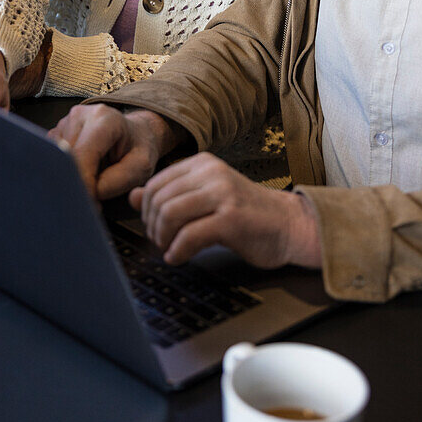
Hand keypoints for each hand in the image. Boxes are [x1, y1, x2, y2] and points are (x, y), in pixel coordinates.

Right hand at [49, 104, 182, 199]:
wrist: (136, 134)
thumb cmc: (138, 150)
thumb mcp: (142, 167)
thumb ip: (118, 180)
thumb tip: (90, 192)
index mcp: (104, 119)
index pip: (82, 155)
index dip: (84, 183)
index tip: (94, 203)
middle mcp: (80, 115)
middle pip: (65, 159)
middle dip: (76, 184)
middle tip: (92, 203)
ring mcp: (65, 122)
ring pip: (56, 161)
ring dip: (70, 180)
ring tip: (91, 187)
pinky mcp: (56, 134)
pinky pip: (51, 160)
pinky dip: (64, 174)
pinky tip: (81, 177)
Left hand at [131, 153, 321, 268]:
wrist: (289, 225)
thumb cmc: (246, 214)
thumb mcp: (206, 198)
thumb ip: (171, 195)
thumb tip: (133, 196)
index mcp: (203, 164)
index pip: (156, 183)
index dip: (146, 210)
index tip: (154, 228)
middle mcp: (212, 173)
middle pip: (160, 199)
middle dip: (152, 226)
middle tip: (160, 242)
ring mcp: (223, 194)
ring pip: (170, 214)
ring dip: (163, 238)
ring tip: (169, 249)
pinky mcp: (232, 218)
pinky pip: (189, 235)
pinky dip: (177, 250)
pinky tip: (179, 257)